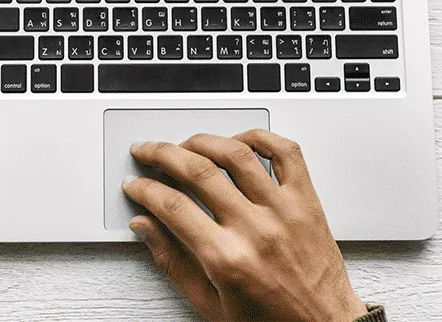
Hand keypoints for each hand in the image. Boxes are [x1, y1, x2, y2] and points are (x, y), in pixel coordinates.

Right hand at [123, 130, 367, 321]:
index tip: (134, 185)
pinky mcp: (306, 201)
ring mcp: (283, 210)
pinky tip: (238, 141)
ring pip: (236, 153)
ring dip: (203, 141)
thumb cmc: (270, 321)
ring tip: (185, 145)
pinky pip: (286, 153)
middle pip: (198, 171)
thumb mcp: (210, 303)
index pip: (172, 207)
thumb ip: (172, 262)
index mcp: (227, 259)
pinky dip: (259, 137)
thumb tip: (144, 225)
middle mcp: (255, 229)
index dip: (144, 190)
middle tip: (147, 152)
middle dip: (162, 154)